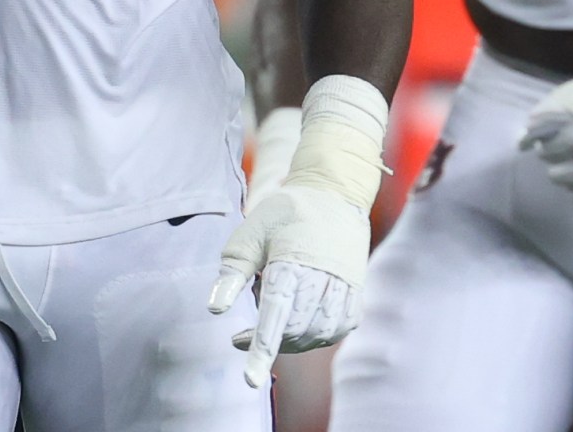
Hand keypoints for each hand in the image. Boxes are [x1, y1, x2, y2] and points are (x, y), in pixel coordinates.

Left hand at [207, 76, 388, 388]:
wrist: (332, 192)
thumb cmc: (284, 214)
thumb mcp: (249, 234)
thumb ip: (233, 273)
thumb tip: (215, 309)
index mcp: (291, 264)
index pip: (274, 317)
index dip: (261, 352)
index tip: (249, 380)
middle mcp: (322, 278)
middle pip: (295, 331)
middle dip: (267, 344)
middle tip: (240, 336)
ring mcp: (344, 286)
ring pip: (318, 334)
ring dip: (292, 342)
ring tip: (270, 329)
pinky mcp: (356, 291)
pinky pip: (339, 329)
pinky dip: (318, 336)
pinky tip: (300, 327)